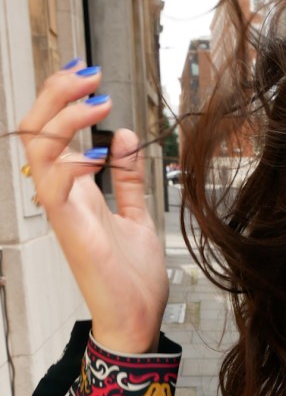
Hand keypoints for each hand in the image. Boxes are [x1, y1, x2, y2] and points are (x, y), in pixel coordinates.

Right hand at [17, 62, 168, 352]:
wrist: (137, 321)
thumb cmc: (133, 278)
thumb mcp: (137, 216)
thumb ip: (127, 179)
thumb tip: (124, 137)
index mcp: (77, 190)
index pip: (53, 132)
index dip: (63, 98)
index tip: (89, 75)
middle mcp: (63, 196)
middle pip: (37, 130)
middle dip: (57, 94)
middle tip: (89, 74)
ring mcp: (64, 212)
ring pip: (38, 149)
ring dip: (64, 117)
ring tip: (97, 100)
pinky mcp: (72, 231)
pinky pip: (53, 187)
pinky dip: (70, 162)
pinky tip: (97, 152)